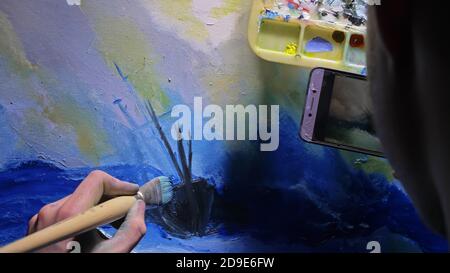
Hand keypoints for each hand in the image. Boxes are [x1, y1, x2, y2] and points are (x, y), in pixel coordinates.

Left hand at [27, 170, 146, 252]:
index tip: (134, 197)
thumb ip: (132, 230)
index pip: (98, 180)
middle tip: (127, 216)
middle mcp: (51, 211)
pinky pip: (65, 213)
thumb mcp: (111, 255)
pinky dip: (83, 219)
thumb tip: (139, 208)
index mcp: (68, 215)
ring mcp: (41, 219)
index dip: (120, 186)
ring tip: (109, 230)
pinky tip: (90, 237)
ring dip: (98, 211)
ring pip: (78, 202)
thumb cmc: (80, 269)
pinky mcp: (37, 227)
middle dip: (112, 200)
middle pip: (89, 190)